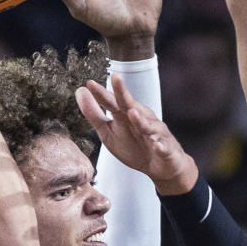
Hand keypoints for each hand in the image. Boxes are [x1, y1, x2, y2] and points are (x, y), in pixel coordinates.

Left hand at [75, 76, 196, 194]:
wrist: (160, 167)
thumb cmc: (134, 147)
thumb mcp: (109, 132)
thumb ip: (94, 114)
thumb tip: (80, 91)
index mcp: (127, 115)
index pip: (112, 102)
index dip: (102, 94)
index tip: (89, 83)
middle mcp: (143, 119)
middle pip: (131, 105)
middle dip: (123, 93)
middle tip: (116, 78)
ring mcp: (156, 134)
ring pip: (148, 126)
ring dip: (140, 120)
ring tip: (132, 113)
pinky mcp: (166, 150)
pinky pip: (163, 148)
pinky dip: (160, 146)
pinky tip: (156, 145)